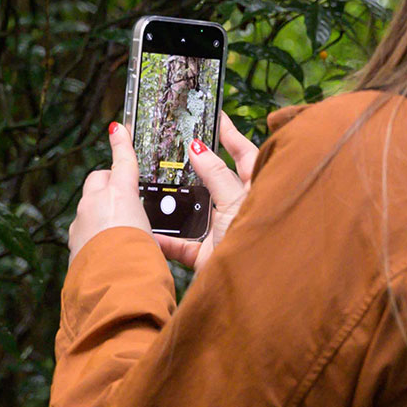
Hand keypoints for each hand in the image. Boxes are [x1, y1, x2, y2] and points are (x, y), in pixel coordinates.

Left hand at [67, 121, 151, 256]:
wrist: (112, 288)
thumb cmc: (139, 262)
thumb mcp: (155, 238)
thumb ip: (145, 225)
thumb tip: (141, 228)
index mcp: (121, 195)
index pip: (123, 161)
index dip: (121, 142)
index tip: (117, 128)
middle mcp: (96, 202)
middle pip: (100, 179)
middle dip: (110, 183)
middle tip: (127, 199)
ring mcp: (81, 220)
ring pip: (89, 203)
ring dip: (101, 209)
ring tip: (120, 231)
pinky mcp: (73, 238)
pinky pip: (83, 226)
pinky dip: (93, 230)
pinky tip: (106, 247)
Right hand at [155, 112, 258, 269]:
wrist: (256, 289)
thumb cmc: (260, 240)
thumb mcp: (236, 201)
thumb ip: (217, 175)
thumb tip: (198, 148)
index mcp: (258, 189)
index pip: (244, 153)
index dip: (230, 134)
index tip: (215, 116)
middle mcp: (240, 209)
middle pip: (214, 181)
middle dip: (193, 168)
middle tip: (172, 147)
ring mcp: (222, 232)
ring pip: (193, 211)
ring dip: (174, 204)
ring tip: (151, 186)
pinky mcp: (207, 256)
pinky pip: (181, 244)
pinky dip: (164, 240)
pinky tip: (146, 232)